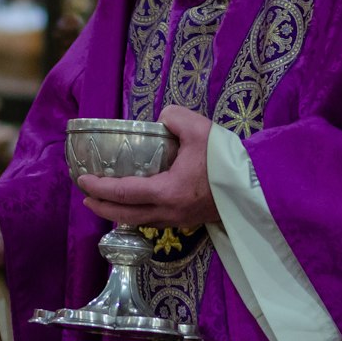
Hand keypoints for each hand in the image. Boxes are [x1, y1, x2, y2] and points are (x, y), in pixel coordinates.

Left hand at [77, 105, 219, 228]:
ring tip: (107, 203)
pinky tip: (138, 205)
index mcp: (168, 192)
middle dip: (102, 208)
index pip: (124, 193)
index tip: (83, 180)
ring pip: (141, 222)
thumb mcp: (199, 128)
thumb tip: (162, 120)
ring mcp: (180, 219)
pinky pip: (155, 222)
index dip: (100, 188)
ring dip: (119, 214)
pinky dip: (138, 215)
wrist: (258, 185)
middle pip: (126, 215)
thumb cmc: (227, 159)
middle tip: (86, 198)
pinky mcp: (190, 220)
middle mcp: (170, 211)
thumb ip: (174, 118)